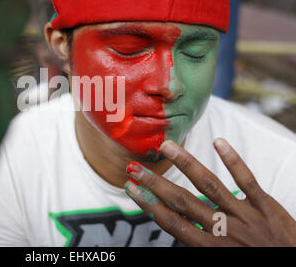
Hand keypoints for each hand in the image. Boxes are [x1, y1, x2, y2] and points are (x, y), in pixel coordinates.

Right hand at [125, 138, 295, 246]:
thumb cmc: (255, 265)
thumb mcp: (221, 261)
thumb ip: (201, 244)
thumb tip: (178, 225)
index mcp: (210, 248)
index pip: (171, 222)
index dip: (148, 203)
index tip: (131, 187)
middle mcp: (223, 230)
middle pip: (182, 201)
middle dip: (155, 183)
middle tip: (134, 167)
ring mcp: (245, 216)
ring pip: (210, 185)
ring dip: (186, 164)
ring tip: (167, 146)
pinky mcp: (266, 206)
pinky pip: (247, 180)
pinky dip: (233, 161)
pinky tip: (218, 142)